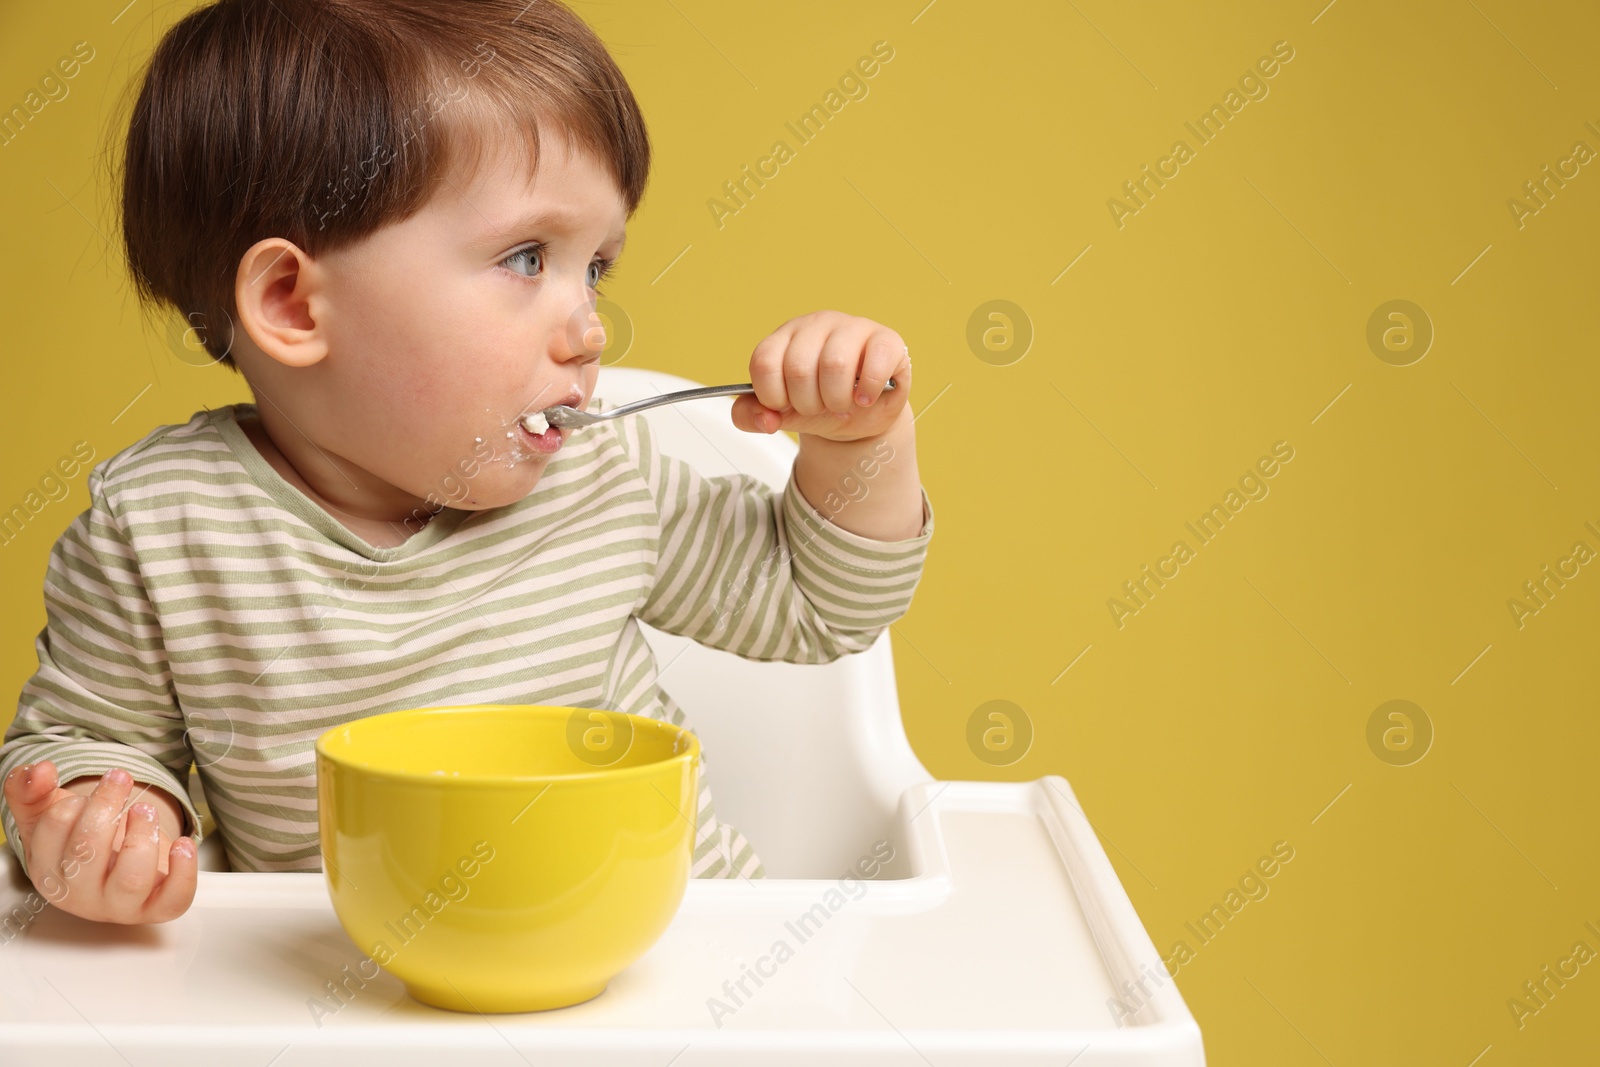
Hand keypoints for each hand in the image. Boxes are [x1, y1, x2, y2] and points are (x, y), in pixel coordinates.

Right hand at [3, 760, 197, 923]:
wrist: (114, 867)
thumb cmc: (80, 841)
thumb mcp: (46, 813)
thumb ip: (30, 790)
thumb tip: (38, 770)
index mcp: (48, 870)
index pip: (50, 836)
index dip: (69, 807)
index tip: (82, 796)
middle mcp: (81, 894)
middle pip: (88, 855)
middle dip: (104, 808)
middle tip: (119, 778)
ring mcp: (120, 905)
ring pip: (131, 879)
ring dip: (142, 836)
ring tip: (144, 809)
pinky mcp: (157, 908)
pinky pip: (174, 900)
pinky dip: (184, 871)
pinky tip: (183, 843)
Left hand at [732, 310, 911, 442]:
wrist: (861, 416)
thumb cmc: (820, 405)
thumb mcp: (781, 413)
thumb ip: (752, 416)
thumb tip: (766, 419)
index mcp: (785, 337)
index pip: (764, 362)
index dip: (773, 396)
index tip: (786, 406)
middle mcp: (816, 324)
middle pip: (798, 368)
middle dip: (807, 404)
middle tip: (820, 408)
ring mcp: (852, 327)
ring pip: (834, 364)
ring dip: (837, 401)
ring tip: (842, 406)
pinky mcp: (886, 340)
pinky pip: (874, 363)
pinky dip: (867, 391)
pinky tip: (865, 399)